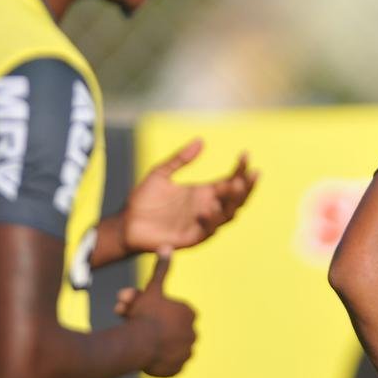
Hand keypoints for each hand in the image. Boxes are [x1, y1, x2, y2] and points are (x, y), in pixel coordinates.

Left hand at [119, 139, 258, 254]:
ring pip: (228, 215)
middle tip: (252, 173)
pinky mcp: (191, 237)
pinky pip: (207, 230)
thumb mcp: (161, 173)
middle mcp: (207, 207)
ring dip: (234, 202)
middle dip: (247, 186)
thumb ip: (180, 159)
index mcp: (203, 192)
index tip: (245, 154)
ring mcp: (201, 224)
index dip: (240, 169)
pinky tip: (209, 207)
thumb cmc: (143, 200)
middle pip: (237, 199)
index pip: (229, 180)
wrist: (126, 224)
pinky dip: (211, 220)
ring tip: (235, 186)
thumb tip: (201, 140)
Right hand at [120, 248, 196, 376]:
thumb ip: (161, 270)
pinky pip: (168, 363)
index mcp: (190, 314)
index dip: (158, 311)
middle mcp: (193, 333)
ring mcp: (186, 352)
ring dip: (158, 343)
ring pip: (169, 346)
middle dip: (155, 327)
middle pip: (169, 329)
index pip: (174, 312)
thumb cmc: (146, 313)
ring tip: (143, 341)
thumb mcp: (153, 289)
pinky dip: (160, 360)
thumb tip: (167, 247)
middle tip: (140, 327)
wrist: (138, 343)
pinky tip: (148, 355)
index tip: (147, 313)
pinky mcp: (178, 368)